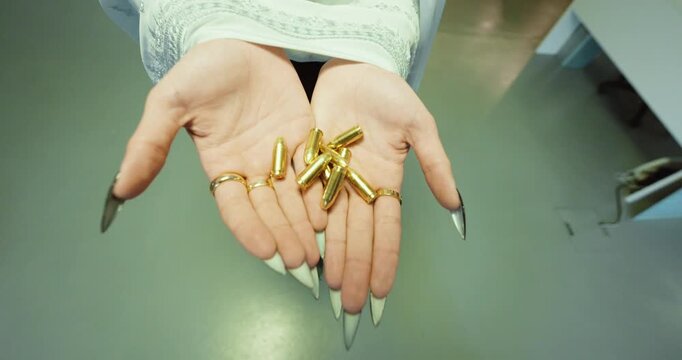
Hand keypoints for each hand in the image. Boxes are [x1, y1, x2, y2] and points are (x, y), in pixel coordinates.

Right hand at [107, 39, 320, 287]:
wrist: (240, 36)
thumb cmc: (203, 67)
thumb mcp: (170, 102)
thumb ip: (149, 145)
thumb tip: (120, 189)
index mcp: (220, 165)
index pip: (235, 207)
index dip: (250, 230)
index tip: (267, 252)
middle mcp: (251, 166)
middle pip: (269, 209)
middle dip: (284, 235)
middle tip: (302, 261)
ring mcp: (280, 153)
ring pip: (294, 196)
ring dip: (305, 223)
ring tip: (320, 249)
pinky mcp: (304, 136)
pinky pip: (315, 168)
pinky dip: (323, 190)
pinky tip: (333, 212)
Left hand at [302, 59, 462, 337]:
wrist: (352, 66)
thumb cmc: (389, 92)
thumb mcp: (419, 125)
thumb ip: (435, 164)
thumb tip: (454, 206)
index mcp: (387, 180)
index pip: (387, 230)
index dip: (385, 261)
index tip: (382, 292)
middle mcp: (360, 187)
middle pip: (359, 236)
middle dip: (357, 270)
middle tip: (352, 304)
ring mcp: (335, 178)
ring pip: (334, 226)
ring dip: (335, 257)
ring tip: (332, 288)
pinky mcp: (311, 166)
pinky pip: (308, 202)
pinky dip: (309, 227)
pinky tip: (308, 251)